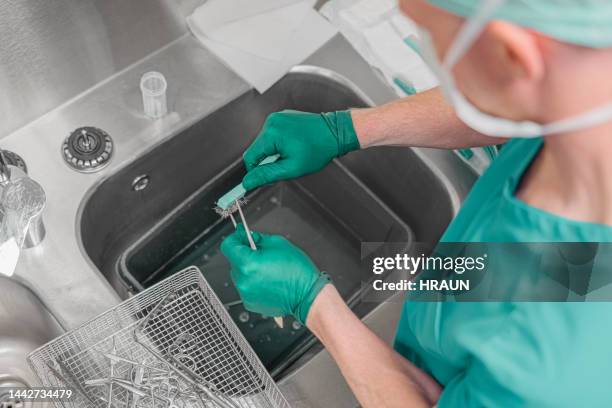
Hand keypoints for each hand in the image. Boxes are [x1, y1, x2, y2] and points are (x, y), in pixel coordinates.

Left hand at [220, 224, 330, 323]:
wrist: (307, 295)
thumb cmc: (297, 271)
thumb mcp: (278, 244)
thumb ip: (258, 238)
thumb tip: (246, 236)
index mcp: (248, 264)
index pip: (228, 246)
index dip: (235, 238)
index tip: (241, 237)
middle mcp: (243, 280)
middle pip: (234, 261)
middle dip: (245, 255)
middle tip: (261, 254)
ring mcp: (246, 293)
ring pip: (240, 274)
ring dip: (249, 269)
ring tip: (267, 270)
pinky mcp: (250, 303)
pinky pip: (246, 287)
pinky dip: (253, 282)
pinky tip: (268, 281)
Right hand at [242, 110, 359, 190]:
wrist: (335, 133)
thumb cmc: (318, 150)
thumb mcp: (292, 168)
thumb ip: (267, 175)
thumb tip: (248, 181)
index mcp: (272, 133)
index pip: (250, 157)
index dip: (254, 171)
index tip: (262, 179)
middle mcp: (271, 122)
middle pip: (257, 149)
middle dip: (267, 161)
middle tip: (285, 166)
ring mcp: (277, 118)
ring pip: (264, 143)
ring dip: (273, 153)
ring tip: (292, 154)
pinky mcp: (282, 117)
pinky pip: (272, 135)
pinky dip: (278, 144)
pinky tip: (294, 146)